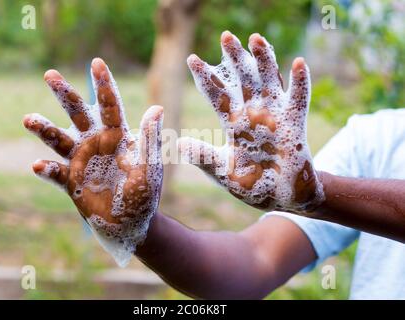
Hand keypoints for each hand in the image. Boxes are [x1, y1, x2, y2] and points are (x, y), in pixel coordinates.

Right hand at [23, 58, 162, 266]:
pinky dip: (47, 170)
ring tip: (29, 119)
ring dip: (45, 130)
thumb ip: (149, 140)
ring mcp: (80, 161)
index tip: (96, 62)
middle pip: (77, 114)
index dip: (103, 85)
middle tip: (49, 74)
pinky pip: (55, 174)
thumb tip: (157, 108)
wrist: (131, 224)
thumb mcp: (150, 168)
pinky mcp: (70, 182)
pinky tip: (38, 165)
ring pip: (58, 140)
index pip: (109, 106)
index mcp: (117, 137)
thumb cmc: (144, 195)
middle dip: (64, 94)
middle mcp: (95, 143)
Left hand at [178, 31, 323, 213]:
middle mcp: (253, 115)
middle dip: (234, 59)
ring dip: (263, 61)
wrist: (282, 199)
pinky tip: (299, 63)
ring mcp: (275, 118)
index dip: (206, 78)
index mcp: (234, 125)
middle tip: (225, 36)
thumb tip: (179, 143)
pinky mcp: (295, 126)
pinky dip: (300, 83)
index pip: (217, 96)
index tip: (192, 59)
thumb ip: (204, 157)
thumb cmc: (252, 185)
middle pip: (242, 80)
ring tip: (255, 37)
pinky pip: (298, 101)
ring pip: (268, 82)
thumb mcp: (223, 172)